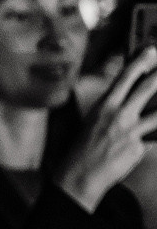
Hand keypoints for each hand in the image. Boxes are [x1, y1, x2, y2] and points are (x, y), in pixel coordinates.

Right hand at [59, 45, 156, 211]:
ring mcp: (131, 131)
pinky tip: (149, 137)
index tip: (151, 53)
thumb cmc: (81, 150)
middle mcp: (119, 115)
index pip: (125, 78)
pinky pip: (153, 138)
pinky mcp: (139, 147)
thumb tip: (128, 103)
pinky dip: (153, 136)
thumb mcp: (92, 122)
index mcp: (104, 106)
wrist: (80, 175)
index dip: (140, 63)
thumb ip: (111, 110)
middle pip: (147, 89)